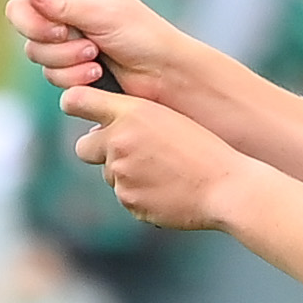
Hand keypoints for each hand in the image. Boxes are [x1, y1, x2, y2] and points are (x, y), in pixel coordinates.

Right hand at [0, 0, 185, 97]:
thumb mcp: (105, 13)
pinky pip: (48, 72)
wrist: (162, 74)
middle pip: (18, 12)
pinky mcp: (66, 64)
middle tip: (69, 34)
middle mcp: (62, 6)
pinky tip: (95, 72)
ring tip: (95, 55)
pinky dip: (71, 75)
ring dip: (63, 56)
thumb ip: (65, 5)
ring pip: (32, 48)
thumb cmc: (143, 34)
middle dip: (39, 29)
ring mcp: (62, 36)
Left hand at [63, 85, 251, 230]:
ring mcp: (121, 174)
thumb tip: (101, 130)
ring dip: (127, 174)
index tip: (80, 109)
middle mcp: (119, 141)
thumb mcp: (171, 118)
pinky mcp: (129, 201)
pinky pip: (126, 196)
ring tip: (166, 173)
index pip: (76, 101)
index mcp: (132, 112)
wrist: (228, 187)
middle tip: (131, 153)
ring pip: (109, 174)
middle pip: (83, 147)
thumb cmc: (206, 149)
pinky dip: (142, 195)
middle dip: (100, 151)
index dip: (74, 104)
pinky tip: (170, 189)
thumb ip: (134, 118)